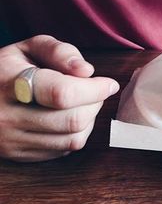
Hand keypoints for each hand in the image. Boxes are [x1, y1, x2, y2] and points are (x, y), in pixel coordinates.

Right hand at [0, 35, 119, 161]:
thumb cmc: (9, 69)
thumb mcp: (29, 48)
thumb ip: (59, 52)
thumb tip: (86, 71)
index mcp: (9, 83)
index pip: (62, 93)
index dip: (94, 90)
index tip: (109, 84)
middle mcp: (7, 116)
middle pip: (73, 120)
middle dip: (95, 104)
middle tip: (95, 92)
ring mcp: (12, 140)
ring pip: (73, 139)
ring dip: (89, 120)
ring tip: (84, 103)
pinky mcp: (20, 155)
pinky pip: (64, 150)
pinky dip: (77, 134)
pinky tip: (69, 118)